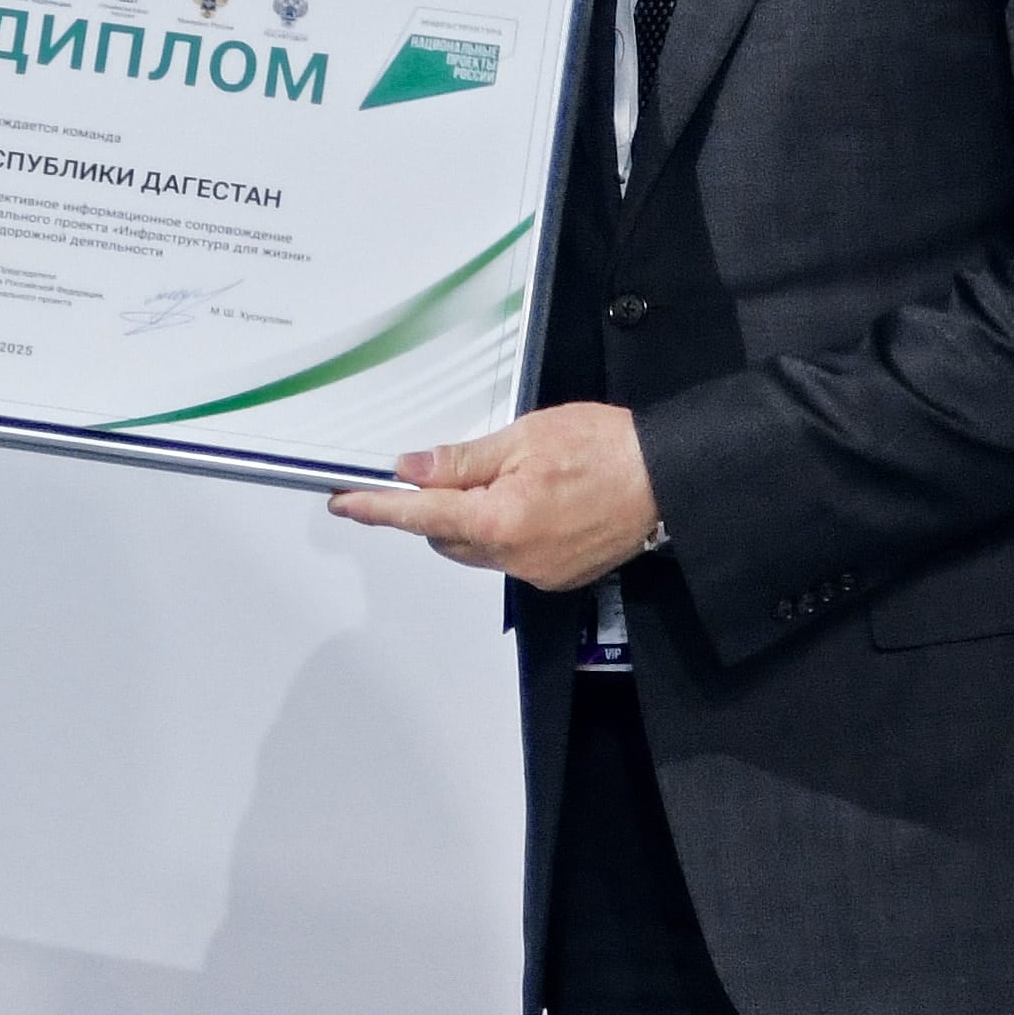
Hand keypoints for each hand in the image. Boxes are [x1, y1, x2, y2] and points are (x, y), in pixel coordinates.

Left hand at [331, 405, 661, 590]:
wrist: (668, 477)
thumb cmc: (605, 448)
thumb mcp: (524, 438)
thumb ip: (462, 461)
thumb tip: (411, 470)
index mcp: (499, 520)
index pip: (420, 517)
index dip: (378, 508)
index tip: (345, 503)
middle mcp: (513, 558)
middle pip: (445, 538)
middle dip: (433, 509)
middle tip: (437, 474)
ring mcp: (536, 573)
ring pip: (476, 549)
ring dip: (469, 521)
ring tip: (500, 481)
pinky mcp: (556, 576)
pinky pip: (508, 558)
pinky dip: (502, 533)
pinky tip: (529, 503)